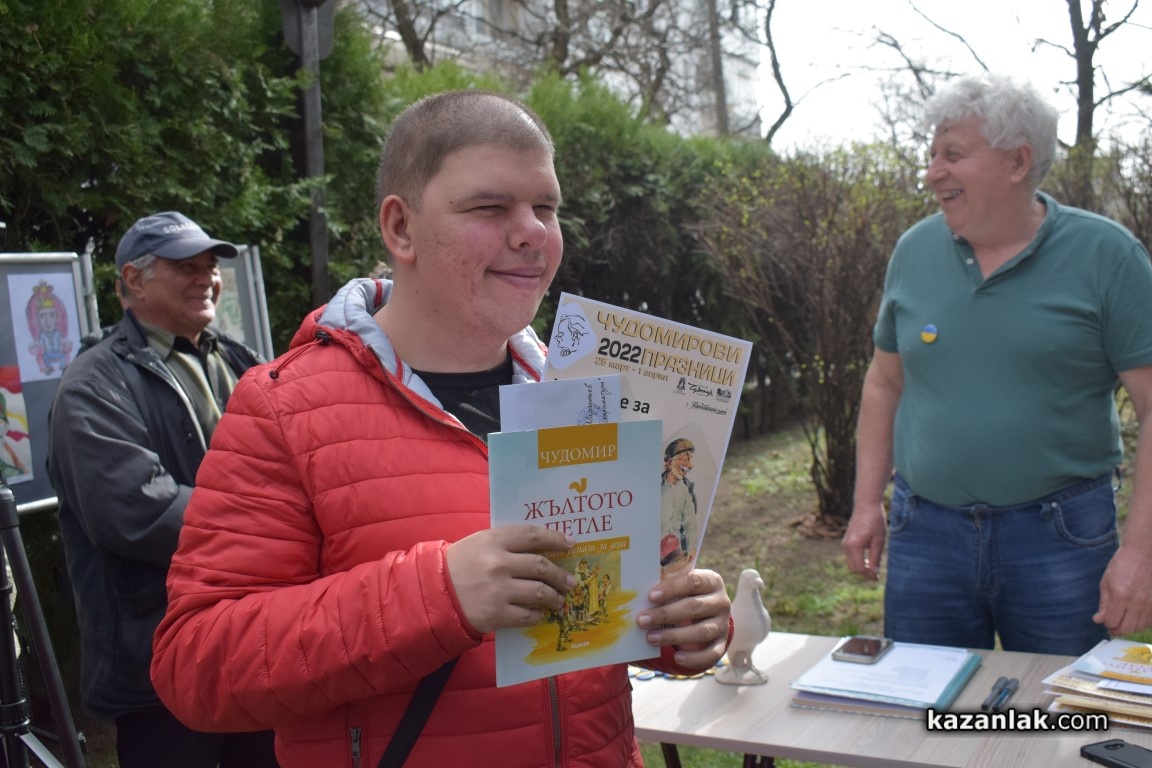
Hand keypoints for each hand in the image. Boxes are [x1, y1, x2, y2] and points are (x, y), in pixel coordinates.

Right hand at [446, 525, 574, 633]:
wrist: (435, 592)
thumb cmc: (461, 564)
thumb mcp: (480, 542)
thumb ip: (508, 542)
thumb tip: (544, 547)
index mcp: (493, 540)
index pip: (532, 535)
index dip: (555, 538)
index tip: (570, 543)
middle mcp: (498, 563)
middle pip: (541, 566)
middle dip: (560, 575)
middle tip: (569, 580)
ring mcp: (498, 590)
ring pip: (539, 592)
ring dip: (554, 596)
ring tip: (559, 599)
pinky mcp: (496, 614)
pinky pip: (527, 615)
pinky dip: (537, 615)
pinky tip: (539, 613)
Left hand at [636, 569, 729, 669]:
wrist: (706, 613)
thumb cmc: (685, 594)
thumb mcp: (679, 586)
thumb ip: (665, 589)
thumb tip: (638, 597)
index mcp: (711, 581)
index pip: (693, 582)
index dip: (672, 589)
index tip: (650, 596)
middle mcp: (721, 602)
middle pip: (694, 607)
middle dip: (665, 614)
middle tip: (642, 620)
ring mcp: (723, 624)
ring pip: (702, 632)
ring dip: (674, 636)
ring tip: (651, 638)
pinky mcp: (721, 643)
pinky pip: (711, 654)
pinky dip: (694, 658)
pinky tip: (677, 658)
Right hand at [842, 503, 885, 579]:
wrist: (866, 504)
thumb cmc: (875, 521)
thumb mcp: (879, 541)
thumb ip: (875, 558)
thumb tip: (874, 573)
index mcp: (854, 546)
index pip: (859, 568)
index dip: (868, 575)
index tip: (877, 577)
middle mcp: (846, 546)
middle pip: (853, 568)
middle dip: (864, 573)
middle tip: (876, 574)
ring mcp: (844, 543)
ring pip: (850, 563)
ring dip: (860, 567)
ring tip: (873, 566)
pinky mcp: (846, 541)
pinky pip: (850, 556)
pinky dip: (857, 560)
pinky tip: (868, 558)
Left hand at [1094, 544, 1151, 635]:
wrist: (1142, 554)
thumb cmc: (1121, 566)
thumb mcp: (1106, 582)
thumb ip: (1103, 604)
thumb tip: (1098, 620)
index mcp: (1120, 596)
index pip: (1112, 621)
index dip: (1106, 623)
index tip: (1104, 620)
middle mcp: (1136, 602)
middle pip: (1126, 628)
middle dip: (1117, 630)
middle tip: (1112, 628)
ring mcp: (1149, 604)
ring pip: (1139, 627)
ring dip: (1129, 627)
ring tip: (1123, 621)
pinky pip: (1150, 622)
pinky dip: (1142, 623)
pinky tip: (1135, 617)